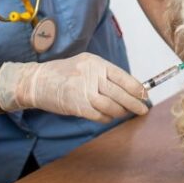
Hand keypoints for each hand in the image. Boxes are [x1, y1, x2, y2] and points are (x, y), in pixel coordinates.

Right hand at [0, 52, 149, 122]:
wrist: (38, 81)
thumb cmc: (64, 73)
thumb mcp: (85, 63)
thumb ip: (104, 73)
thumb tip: (128, 86)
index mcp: (96, 63)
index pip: (123, 77)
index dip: (137, 88)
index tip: (145, 95)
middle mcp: (91, 76)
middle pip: (120, 93)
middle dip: (135, 103)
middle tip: (143, 109)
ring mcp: (84, 91)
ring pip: (111, 106)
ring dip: (121, 112)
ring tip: (126, 113)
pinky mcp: (77, 106)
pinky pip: (99, 116)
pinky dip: (107, 118)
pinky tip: (110, 117)